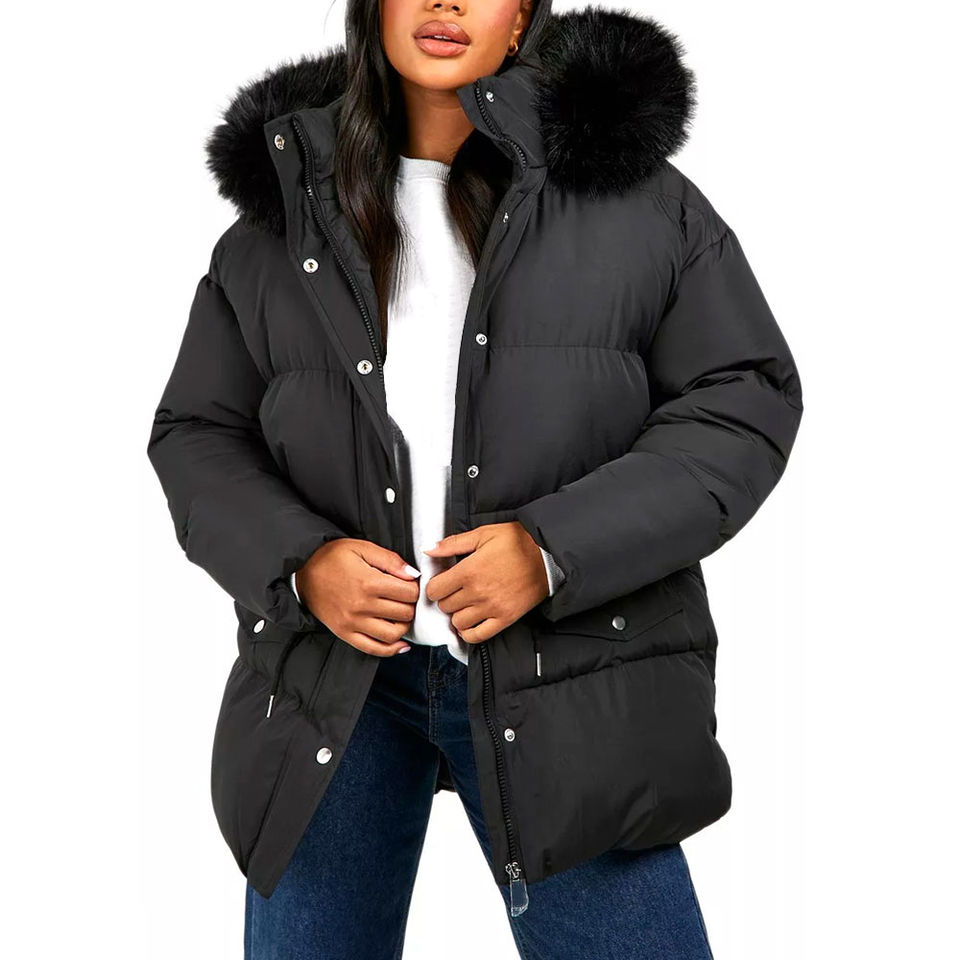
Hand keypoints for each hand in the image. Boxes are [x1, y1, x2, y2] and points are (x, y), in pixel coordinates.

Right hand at [294, 539, 419, 656]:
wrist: (302, 572)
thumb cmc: (331, 557)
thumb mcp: (361, 548)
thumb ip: (390, 560)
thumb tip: (413, 574)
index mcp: (368, 582)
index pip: (408, 593)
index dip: (415, 588)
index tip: (410, 584)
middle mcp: (361, 606)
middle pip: (404, 614)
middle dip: (411, 605)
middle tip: (406, 598)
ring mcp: (352, 623)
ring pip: (393, 634)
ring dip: (404, 626)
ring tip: (402, 616)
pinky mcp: (344, 633)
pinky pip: (373, 649)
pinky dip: (391, 650)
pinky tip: (401, 644)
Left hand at [422, 522, 547, 644]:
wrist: (548, 556)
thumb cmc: (517, 541)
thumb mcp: (483, 533)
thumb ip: (453, 543)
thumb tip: (429, 549)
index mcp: (469, 571)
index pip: (435, 590)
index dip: (435, 586)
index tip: (442, 582)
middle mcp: (477, 592)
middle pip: (445, 607)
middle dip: (446, 599)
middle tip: (455, 591)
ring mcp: (491, 608)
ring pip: (458, 623)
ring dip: (457, 615)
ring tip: (465, 604)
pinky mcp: (505, 618)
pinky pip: (478, 636)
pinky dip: (469, 632)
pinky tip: (471, 622)